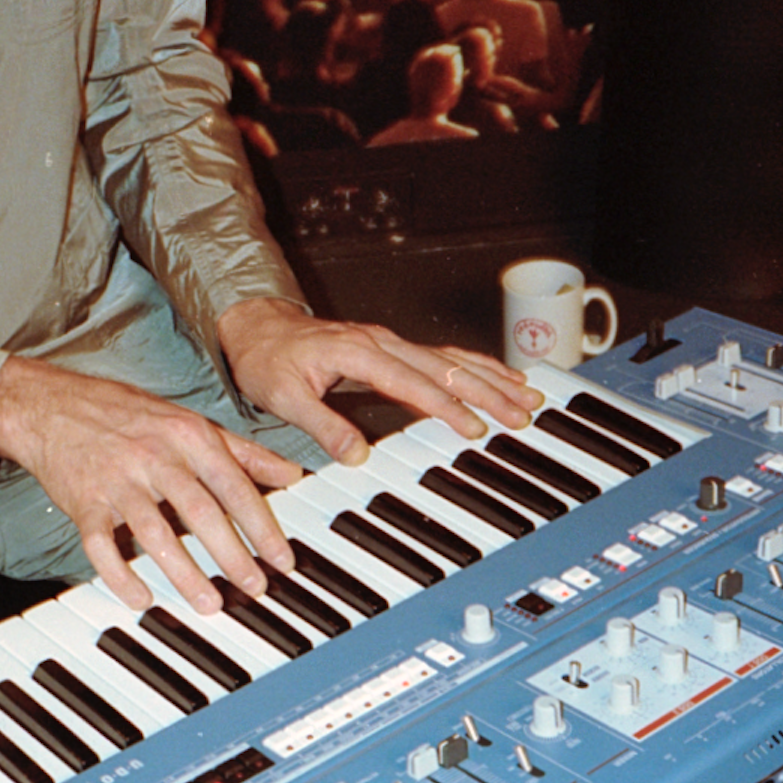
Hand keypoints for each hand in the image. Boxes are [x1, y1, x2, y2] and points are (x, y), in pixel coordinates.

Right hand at [0, 355, 302, 614]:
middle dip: (231, 553)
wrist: (48, 404)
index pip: (233, 485)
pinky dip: (120, 575)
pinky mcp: (84, 501)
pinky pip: (101, 545)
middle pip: (199, 510)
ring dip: (184, 572)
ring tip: (209, 603)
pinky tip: (141, 598)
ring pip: (154, 532)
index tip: (281, 558)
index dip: (261, 524)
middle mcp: (155, 456)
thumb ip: (242, 451)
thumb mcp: (189, 421)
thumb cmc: (125, 414)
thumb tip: (292, 473)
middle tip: (254, 587)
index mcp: (187, 436)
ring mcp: (117, 479)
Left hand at [216, 298, 540, 467]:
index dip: (446, 407)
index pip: (413, 383)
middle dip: (488, 391)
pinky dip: (474, 366)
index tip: (474, 427)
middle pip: (445, 367)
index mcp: (358, 352)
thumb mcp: (282, 397)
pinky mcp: (390, 349)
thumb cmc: (267, 360)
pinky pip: (441, 356)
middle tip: (522, 413)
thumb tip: (357, 454)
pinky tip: (497, 377)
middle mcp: (380, 342)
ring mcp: (388, 343)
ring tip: (527, 394)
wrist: (255, 328)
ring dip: (491, 376)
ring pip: (451, 358)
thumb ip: (321, 424)